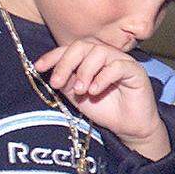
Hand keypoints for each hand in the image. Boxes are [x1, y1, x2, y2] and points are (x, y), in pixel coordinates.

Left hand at [36, 39, 169, 159]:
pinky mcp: (136, 71)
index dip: (54, 56)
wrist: (128, 128)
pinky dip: (102, 77)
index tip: (39, 68)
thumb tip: (52, 73)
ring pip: (99, 52)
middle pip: (83, 45)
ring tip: (80, 91)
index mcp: (91, 58)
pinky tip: (94, 91)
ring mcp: (122, 61)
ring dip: (84, 71)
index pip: (71, 48)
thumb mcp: (77, 96)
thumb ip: (66, 82)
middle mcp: (106, 55)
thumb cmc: (105, 110)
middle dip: (66, 63)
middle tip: (57, 83)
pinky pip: (118, 66)